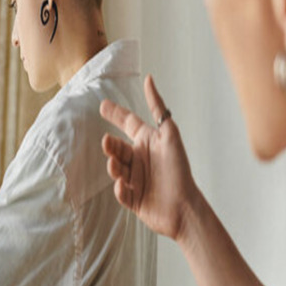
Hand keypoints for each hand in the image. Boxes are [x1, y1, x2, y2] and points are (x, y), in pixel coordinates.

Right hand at [100, 75, 197, 241]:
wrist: (184, 207)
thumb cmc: (180, 169)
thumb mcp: (170, 134)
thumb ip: (158, 107)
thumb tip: (149, 79)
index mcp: (148, 142)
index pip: (128, 123)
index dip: (115, 114)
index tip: (102, 105)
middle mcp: (140, 159)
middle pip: (117, 147)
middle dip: (110, 146)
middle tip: (108, 143)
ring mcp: (135, 179)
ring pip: (115, 169)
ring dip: (114, 167)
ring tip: (118, 168)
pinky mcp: (133, 199)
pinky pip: (120, 193)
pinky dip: (119, 190)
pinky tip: (123, 187)